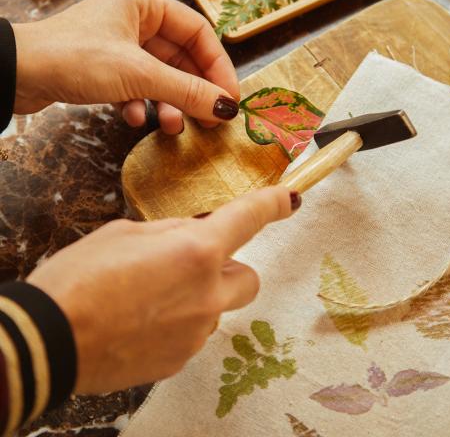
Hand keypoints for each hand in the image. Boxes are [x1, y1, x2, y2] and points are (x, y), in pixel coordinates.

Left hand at [13, 0, 239, 132]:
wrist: (15, 74)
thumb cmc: (75, 58)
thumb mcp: (138, 74)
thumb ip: (186, 90)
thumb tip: (227, 107)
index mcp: (145, 4)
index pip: (198, 32)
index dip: (218, 66)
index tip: (230, 98)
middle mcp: (135, 20)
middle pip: (181, 57)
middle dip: (193, 90)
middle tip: (210, 120)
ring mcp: (119, 45)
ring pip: (160, 76)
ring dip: (169, 102)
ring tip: (172, 126)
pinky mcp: (105, 68)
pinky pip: (137, 86)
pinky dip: (141, 104)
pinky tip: (134, 118)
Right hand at [27, 186, 298, 393]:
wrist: (49, 340)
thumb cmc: (81, 277)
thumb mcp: (125, 234)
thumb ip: (170, 232)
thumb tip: (192, 233)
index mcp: (195, 250)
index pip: (249, 219)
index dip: (273, 205)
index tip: (289, 199)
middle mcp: (207, 293)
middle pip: (248, 276)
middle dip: (228, 267)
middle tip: (192, 262)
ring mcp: (196, 332)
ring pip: (216, 307)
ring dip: (199, 295)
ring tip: (149, 294)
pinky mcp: (178, 360)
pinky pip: (192, 333)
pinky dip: (179, 322)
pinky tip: (141, 320)